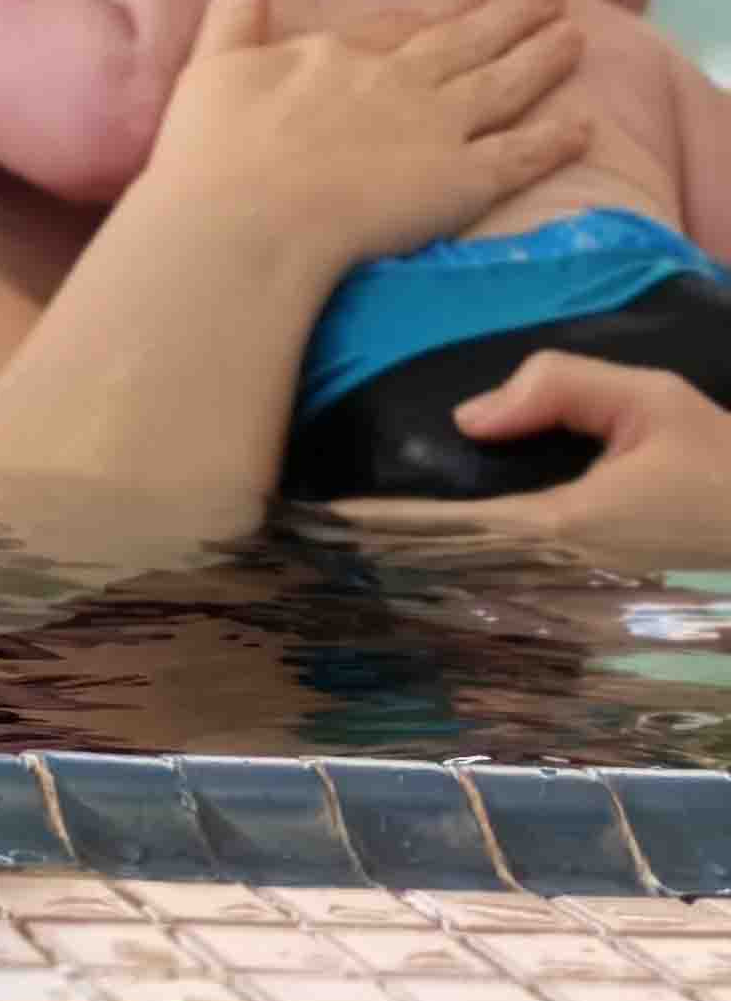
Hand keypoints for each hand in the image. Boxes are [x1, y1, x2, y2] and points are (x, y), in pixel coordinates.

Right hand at [138, 0, 587, 273]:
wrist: (243, 220)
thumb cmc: (210, 152)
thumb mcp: (211, 64)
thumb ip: (235, 6)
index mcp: (338, 54)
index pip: (395, 29)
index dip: (429, 19)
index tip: (456, 10)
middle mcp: (397, 80)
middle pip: (464, 42)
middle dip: (508, 18)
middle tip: (550, 0)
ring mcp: (436, 127)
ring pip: (504, 83)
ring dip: (543, 58)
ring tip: (575, 39)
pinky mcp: (463, 179)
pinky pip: (522, 153)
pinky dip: (556, 139)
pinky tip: (584, 126)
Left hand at [333, 354, 730, 574]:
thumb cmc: (720, 462)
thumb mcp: (650, 402)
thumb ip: (559, 389)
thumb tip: (469, 418)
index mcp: (558, 522)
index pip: (444, 522)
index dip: (379, 519)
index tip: (322, 515)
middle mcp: (554, 571)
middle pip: (443, 568)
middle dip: (379, 556)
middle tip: (311, 543)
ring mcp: (571, 601)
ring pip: (468, 595)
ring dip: (412, 580)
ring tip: (345, 565)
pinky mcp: (587, 611)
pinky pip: (505, 605)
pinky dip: (460, 596)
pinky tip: (421, 588)